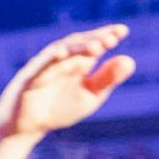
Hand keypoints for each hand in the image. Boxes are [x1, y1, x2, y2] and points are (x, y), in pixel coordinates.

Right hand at [0, 26, 134, 138]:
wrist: (27, 127)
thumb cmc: (59, 108)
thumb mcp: (90, 96)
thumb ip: (107, 79)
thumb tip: (130, 61)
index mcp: (77, 62)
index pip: (93, 43)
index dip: (106, 35)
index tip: (123, 30)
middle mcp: (60, 60)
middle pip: (77, 44)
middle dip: (95, 39)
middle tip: (113, 38)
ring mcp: (43, 67)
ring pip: (60, 52)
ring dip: (77, 48)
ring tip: (96, 47)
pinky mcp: (28, 79)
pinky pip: (39, 67)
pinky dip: (49, 59)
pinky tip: (61, 54)